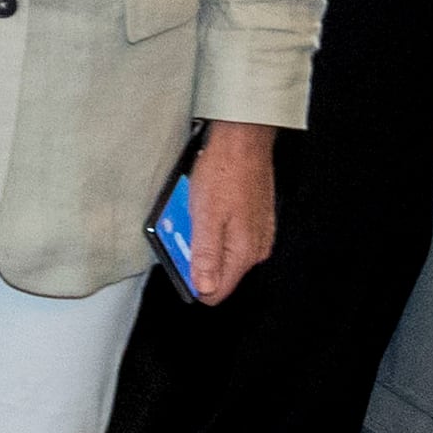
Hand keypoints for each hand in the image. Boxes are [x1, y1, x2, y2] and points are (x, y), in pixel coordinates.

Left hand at [185, 120, 278, 302]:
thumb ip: (206, 255)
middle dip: (194, 255)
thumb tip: (204, 288)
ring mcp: (256, 234)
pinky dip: (209, 224)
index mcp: (244, 252)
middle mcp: (255, 248)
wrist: (243, 141)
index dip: (191, 282)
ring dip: (200, 238)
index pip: (217, 290)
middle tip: (183, 227)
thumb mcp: (206, 216)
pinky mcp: (252, 220)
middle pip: (217, 271)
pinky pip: (225, 233)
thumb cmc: (224, 173)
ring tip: (191, 211)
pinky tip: (201, 206)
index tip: (177, 260)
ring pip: (219, 251)